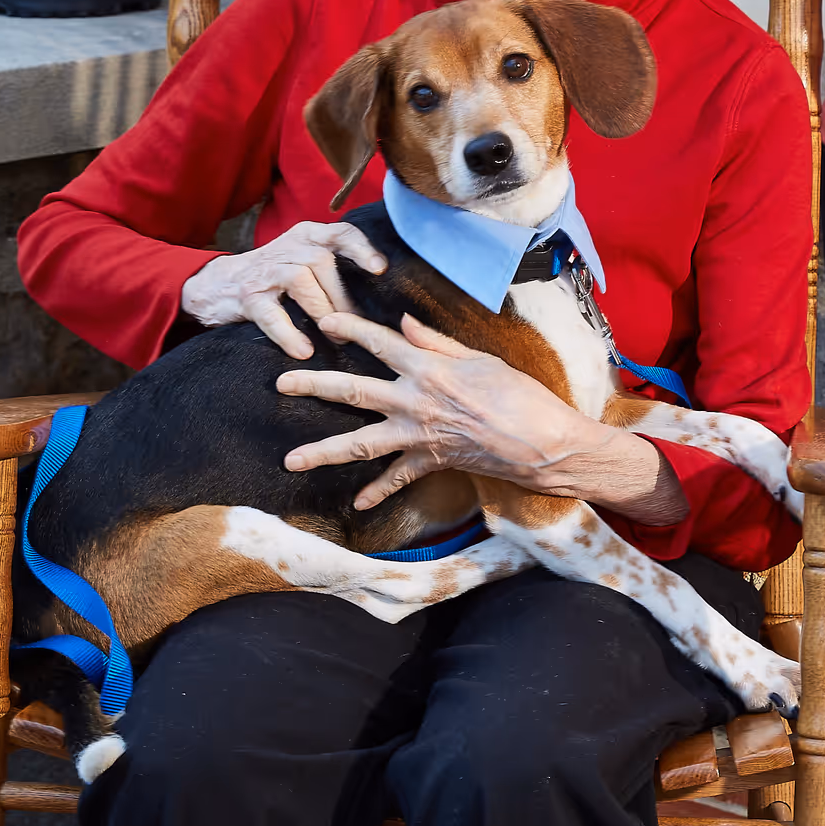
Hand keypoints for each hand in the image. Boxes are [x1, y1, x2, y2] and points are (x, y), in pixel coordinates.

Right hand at [179, 219, 385, 358]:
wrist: (217, 285)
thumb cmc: (274, 277)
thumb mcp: (302, 259)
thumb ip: (335, 267)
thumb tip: (380, 296)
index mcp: (307, 236)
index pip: (339, 232)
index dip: (361, 248)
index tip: (380, 269)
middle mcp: (287, 248)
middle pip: (322, 261)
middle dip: (343, 295)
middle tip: (358, 324)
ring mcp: (266, 272)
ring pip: (300, 281)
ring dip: (322, 310)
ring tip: (336, 334)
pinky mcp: (248, 297)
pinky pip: (272, 314)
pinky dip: (289, 333)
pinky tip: (303, 351)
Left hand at [279, 307, 680, 517]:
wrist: (543, 443)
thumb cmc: (520, 395)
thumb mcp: (479, 358)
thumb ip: (435, 342)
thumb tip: (404, 324)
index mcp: (426, 368)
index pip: (377, 342)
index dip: (348, 328)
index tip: (324, 322)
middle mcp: (413, 401)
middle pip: (352, 391)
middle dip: (313, 385)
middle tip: (281, 383)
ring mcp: (418, 435)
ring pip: (360, 443)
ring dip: (322, 451)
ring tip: (291, 460)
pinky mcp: (431, 461)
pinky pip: (397, 478)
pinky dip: (378, 491)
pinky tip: (358, 503)